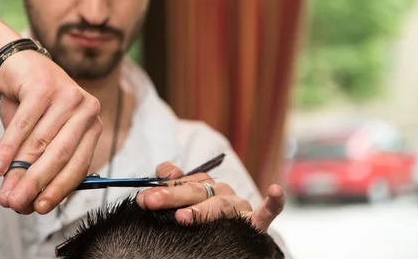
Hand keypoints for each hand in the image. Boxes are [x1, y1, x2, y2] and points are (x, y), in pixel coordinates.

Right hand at [0, 0, 101, 213]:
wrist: (17, 62)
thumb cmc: (31, 104)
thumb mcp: (40, 136)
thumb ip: (37, 165)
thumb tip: (26, 203)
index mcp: (92, 124)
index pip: (79, 164)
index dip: (59, 189)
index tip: (40, 209)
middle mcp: (87, 108)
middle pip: (60, 155)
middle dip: (36, 185)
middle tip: (15, 205)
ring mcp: (67, 94)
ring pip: (40, 143)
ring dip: (19, 172)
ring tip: (3, 192)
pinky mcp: (44, 86)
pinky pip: (23, 125)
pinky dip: (8, 149)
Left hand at [136, 162, 284, 230]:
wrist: (232, 243)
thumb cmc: (203, 222)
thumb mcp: (185, 204)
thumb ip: (171, 188)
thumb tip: (158, 175)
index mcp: (202, 185)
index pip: (181, 180)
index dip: (162, 186)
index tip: (143, 198)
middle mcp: (221, 191)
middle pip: (195, 190)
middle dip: (171, 196)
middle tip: (150, 202)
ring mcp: (239, 206)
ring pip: (221, 204)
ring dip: (203, 209)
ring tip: (184, 217)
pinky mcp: (256, 223)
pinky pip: (268, 212)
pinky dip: (272, 203)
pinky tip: (274, 191)